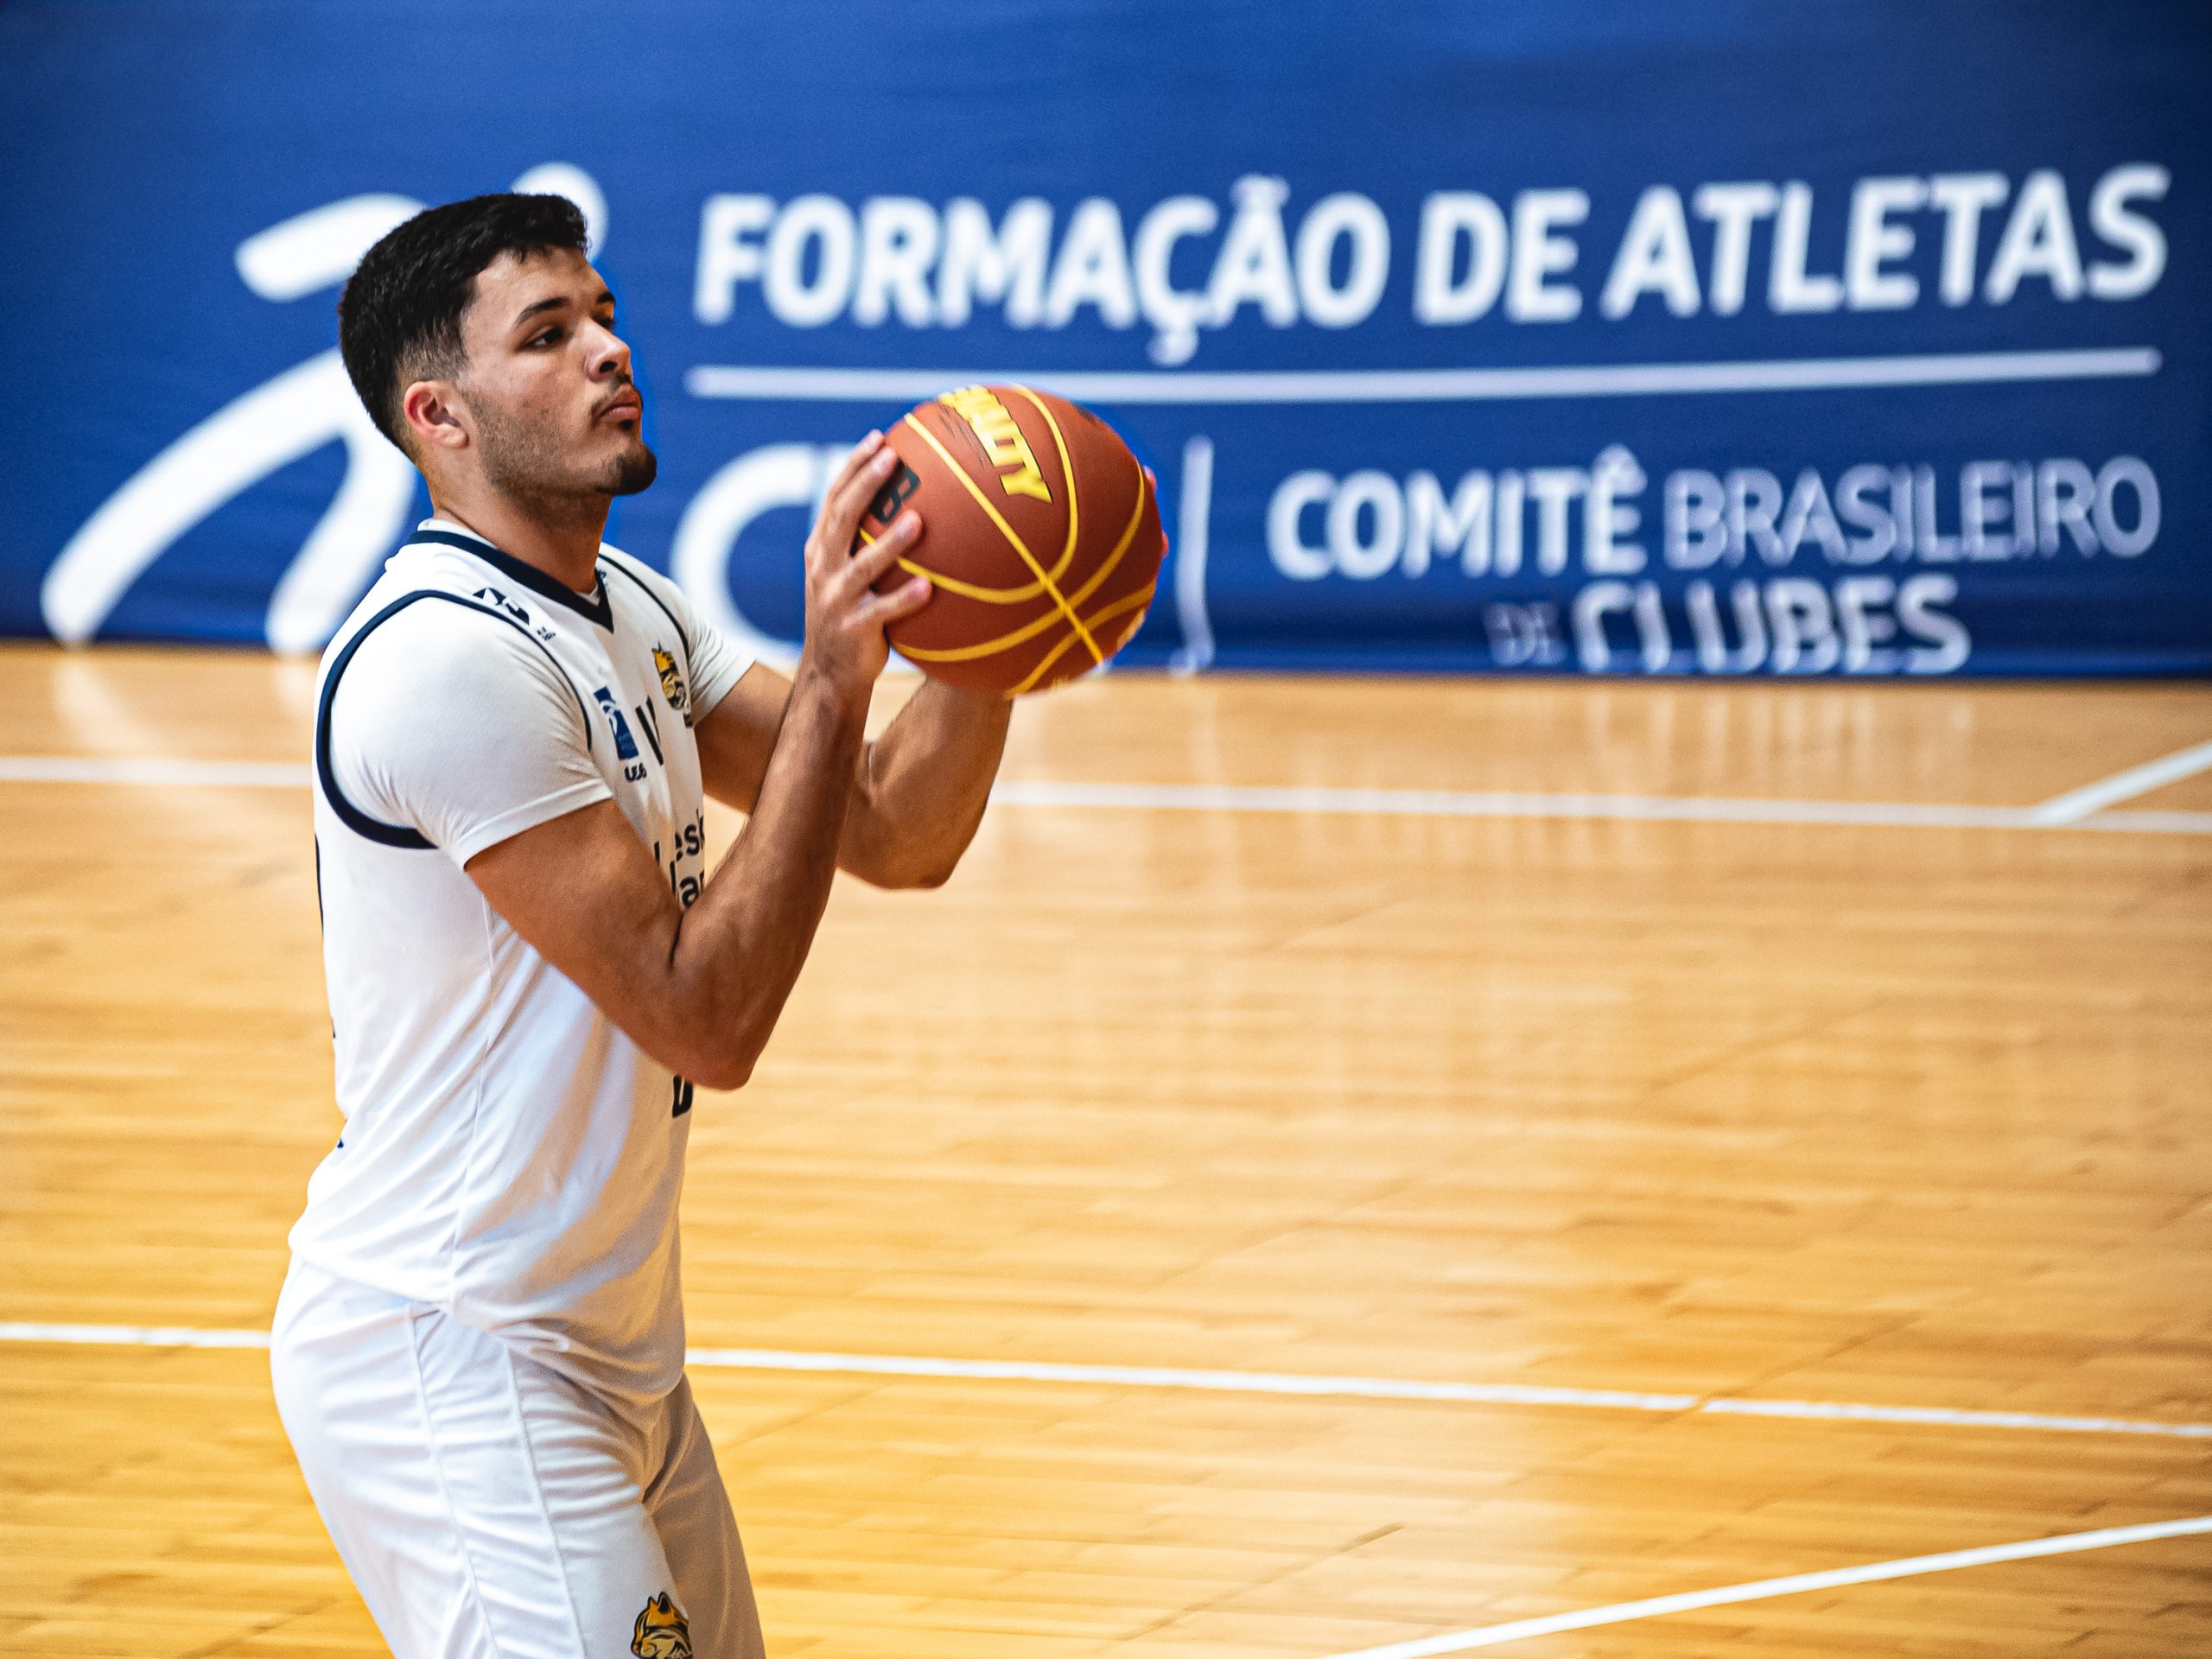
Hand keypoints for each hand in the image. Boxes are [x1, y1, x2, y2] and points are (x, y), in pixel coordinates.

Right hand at [799, 432, 930, 704]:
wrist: (830, 673)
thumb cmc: (852, 616)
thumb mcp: (849, 576)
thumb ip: (867, 544)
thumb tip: (919, 505)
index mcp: (820, 550)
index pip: (834, 499)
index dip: (853, 467)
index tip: (878, 438)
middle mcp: (822, 569)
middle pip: (842, 519)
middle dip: (865, 485)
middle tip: (892, 458)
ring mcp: (834, 600)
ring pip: (861, 566)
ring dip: (889, 542)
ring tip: (917, 519)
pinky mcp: (853, 630)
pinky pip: (883, 612)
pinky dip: (904, 600)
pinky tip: (929, 586)